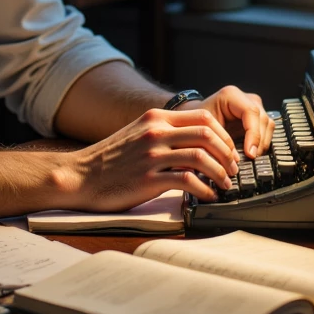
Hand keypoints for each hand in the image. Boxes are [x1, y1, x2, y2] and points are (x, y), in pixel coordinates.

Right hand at [62, 106, 241, 208]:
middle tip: (233, 169)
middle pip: (207, 134)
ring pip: (201, 156)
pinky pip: (187, 181)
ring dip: (220, 172)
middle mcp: (155, 132)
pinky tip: (207, 196)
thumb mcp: (138, 133)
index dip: (223, 135)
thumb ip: (164, 133)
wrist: (80, 176)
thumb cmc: (110, 159)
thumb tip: (197, 144)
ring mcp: (151, 155)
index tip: (229, 150)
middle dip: (227, 153)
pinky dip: (204, 189)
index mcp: (155, 118)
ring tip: (225, 184)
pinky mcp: (148, 179)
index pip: (203, 117)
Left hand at [189, 87, 273, 159]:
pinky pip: (267, 129)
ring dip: (262, 143)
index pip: (250, 112)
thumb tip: (234, 159)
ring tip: (251, 158)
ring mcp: (254, 105)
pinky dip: (262, 142)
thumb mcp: (206, 129)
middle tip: (251, 159)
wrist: (199, 118)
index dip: (253, 134)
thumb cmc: (200, 122)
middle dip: (258, 142)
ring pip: (268, 124)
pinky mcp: (258, 115)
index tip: (250, 153)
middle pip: (262, 119)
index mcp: (231, 95)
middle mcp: (246, 98)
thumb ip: (220, 141)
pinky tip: (253, 152)